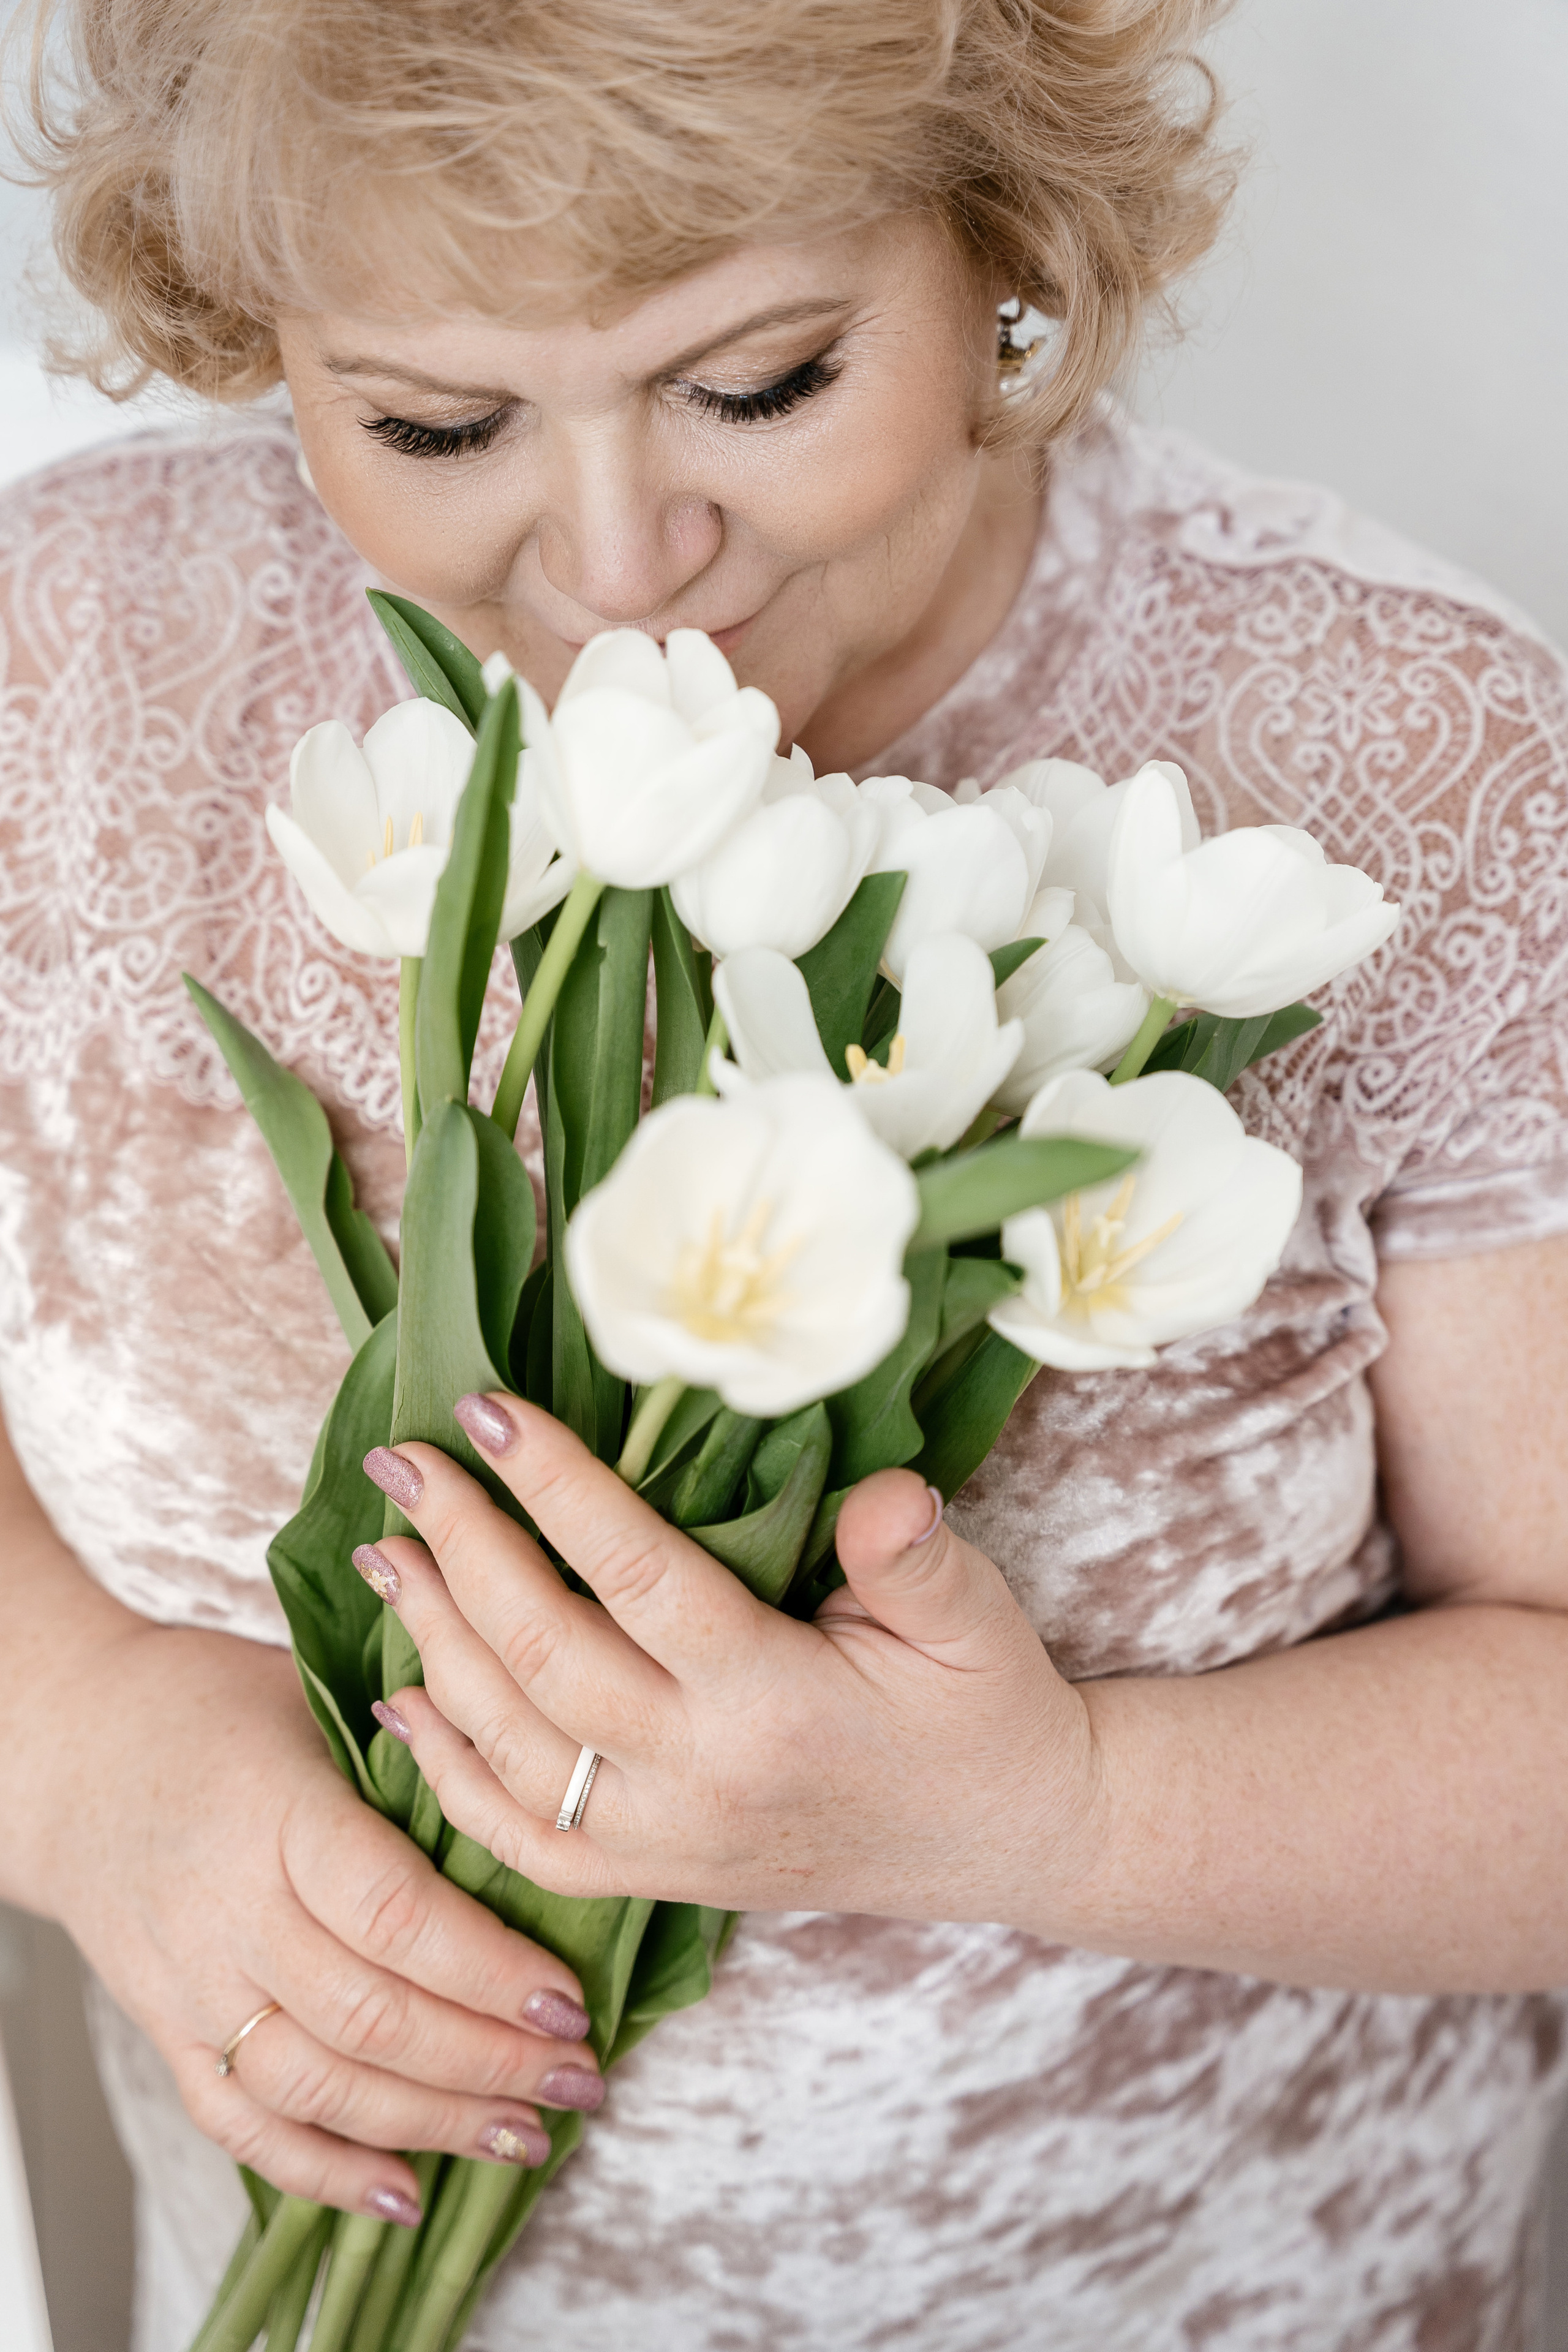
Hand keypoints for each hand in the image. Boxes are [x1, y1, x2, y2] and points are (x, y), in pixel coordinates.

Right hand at [34, 1617, 607, 2219]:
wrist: (79, 1751)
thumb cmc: (216, 1709)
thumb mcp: (313, 1691)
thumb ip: (414, 1741)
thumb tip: (536, 1772)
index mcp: (279, 1814)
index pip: (394, 1915)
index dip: (488, 1969)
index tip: (569, 2001)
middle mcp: (229, 1911)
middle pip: (369, 2016)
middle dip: (488, 2062)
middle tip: (580, 2077)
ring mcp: (191, 1983)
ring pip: (319, 2085)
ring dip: (433, 2124)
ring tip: (527, 2135)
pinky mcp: (166, 2032)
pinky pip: (245, 2125)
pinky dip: (327, 2171)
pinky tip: (408, 2192)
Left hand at [361, 1394, 1106, 1925]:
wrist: (1005, 1841)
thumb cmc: (984, 1707)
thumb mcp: (977, 1618)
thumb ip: (918, 1557)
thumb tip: (879, 1494)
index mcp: (777, 1701)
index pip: (637, 1577)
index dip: (553, 1488)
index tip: (486, 1410)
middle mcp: (701, 1781)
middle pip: (544, 1659)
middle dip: (460, 1551)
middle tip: (401, 1463)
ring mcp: (666, 1845)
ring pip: (511, 1747)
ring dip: (433, 1644)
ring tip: (384, 1551)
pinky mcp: (653, 1881)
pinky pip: (521, 1839)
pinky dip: (446, 1773)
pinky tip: (398, 1701)